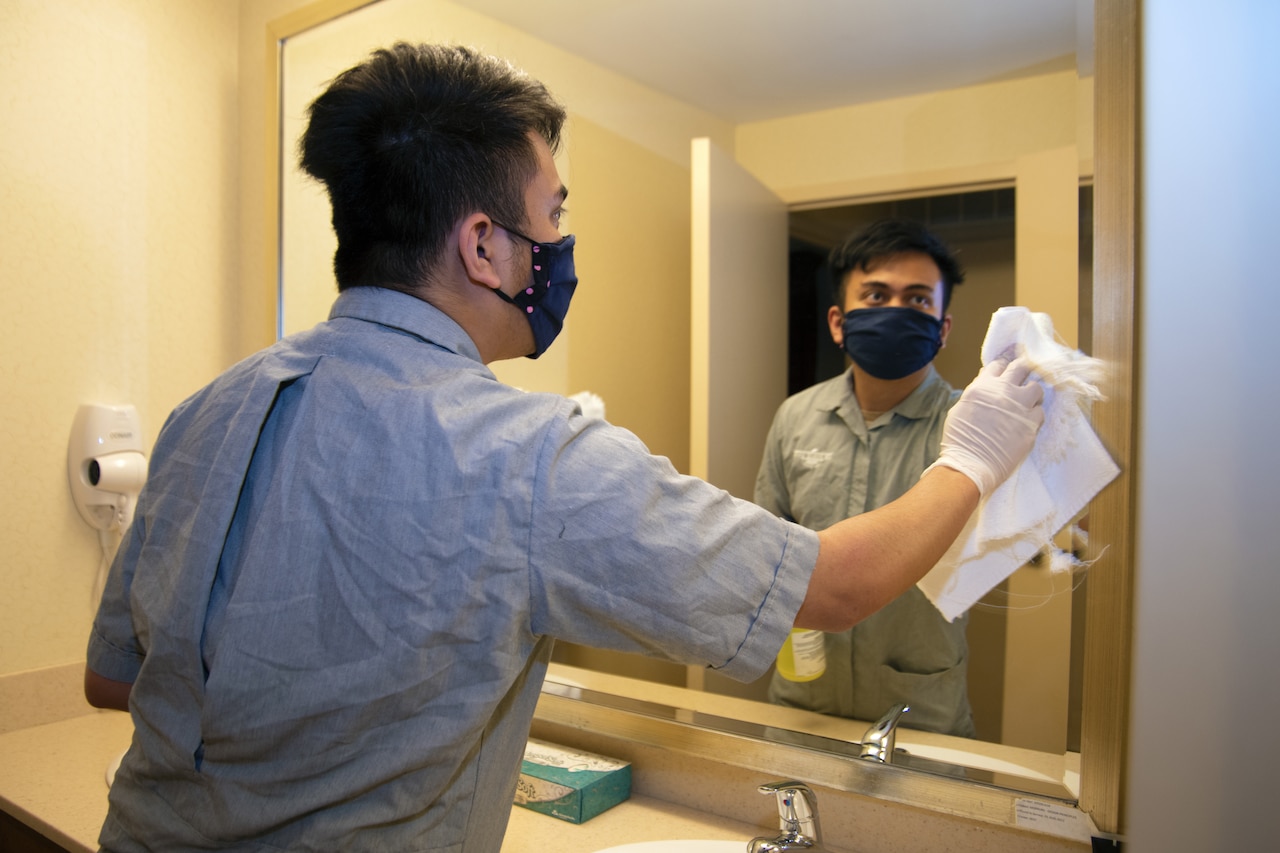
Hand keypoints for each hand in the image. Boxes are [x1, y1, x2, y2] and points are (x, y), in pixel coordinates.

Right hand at [929, 357, 1044, 496]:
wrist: (971, 464)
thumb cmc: (960, 439)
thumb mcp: (960, 409)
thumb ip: (976, 393)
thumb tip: (985, 383)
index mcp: (983, 386)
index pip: (998, 365)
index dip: (1002, 369)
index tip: (1004, 374)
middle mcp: (1003, 391)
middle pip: (1021, 367)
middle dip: (1022, 371)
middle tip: (1021, 380)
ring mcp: (1020, 407)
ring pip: (1036, 387)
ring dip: (1031, 393)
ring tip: (1026, 403)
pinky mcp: (1031, 424)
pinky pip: (1040, 412)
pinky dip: (1034, 415)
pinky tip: (1026, 422)